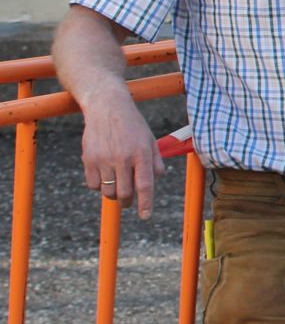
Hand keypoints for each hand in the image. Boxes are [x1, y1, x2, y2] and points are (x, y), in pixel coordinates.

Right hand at [81, 99, 163, 218]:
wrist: (107, 107)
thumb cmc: (132, 125)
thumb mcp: (150, 139)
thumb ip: (155, 161)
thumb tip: (157, 180)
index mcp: (142, 153)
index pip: (145, 185)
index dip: (145, 204)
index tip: (145, 216)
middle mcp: (123, 158)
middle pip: (125, 193)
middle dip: (128, 202)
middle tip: (129, 201)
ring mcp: (104, 159)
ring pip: (108, 192)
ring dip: (113, 195)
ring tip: (117, 187)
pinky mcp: (89, 159)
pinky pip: (93, 185)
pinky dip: (99, 187)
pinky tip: (105, 177)